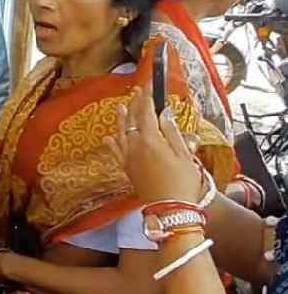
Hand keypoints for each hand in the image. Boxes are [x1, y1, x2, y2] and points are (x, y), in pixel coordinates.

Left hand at [104, 86, 202, 203]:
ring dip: (121, 119)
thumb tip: (164, 113)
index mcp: (150, 139)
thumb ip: (172, 132)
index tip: (149, 84)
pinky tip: (109, 138)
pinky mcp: (127, 168)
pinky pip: (116, 152)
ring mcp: (129, 157)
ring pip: (122, 133)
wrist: (171, 209)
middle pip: (133, 120)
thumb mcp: (184, 154)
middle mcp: (135, 146)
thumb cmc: (183, 182)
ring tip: (120, 107)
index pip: (147, 111)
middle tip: (137, 91)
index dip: (148, 96)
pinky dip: (112, 143)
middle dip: (136, 103)